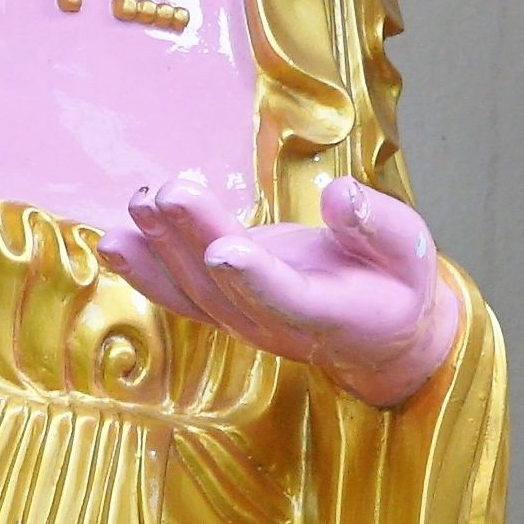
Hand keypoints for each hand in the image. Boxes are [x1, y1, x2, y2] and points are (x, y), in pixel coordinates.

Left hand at [102, 173, 462, 405]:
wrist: (377, 331)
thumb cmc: (396, 282)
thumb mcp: (411, 250)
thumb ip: (378, 225)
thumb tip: (338, 195)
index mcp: (330, 314)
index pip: (286, 298)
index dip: (254, 276)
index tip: (223, 248)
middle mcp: (275, 326)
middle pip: (225, 286)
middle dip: (192, 238)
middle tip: (169, 191)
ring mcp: (242, 320)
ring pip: (193, 290)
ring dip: (159, 247)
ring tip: (139, 202)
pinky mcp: (222, 305)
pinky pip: (177, 293)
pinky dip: (143, 268)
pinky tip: (112, 240)